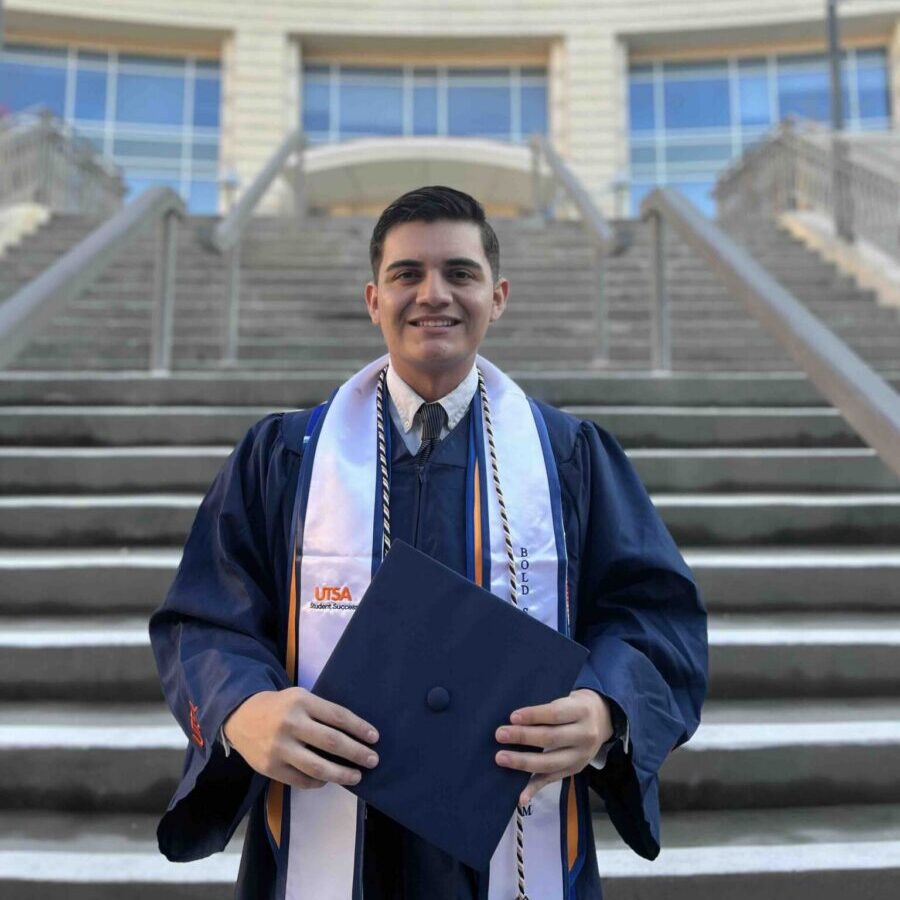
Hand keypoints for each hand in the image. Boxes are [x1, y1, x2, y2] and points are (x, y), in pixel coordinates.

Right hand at [222, 687, 379, 789]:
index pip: (338, 716)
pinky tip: (329, 780)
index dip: (359, 728)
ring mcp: (279, 748)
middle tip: (373, 760)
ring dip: (342, 774)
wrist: (241, 717)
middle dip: (357, 753)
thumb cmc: (280, 707)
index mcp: (301, 701)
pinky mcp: (270, 768)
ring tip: (357, 776)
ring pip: (318, 767)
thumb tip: (354, 735)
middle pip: (332, 742)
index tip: (375, 738)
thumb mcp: (300, 698)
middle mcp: (291, 724)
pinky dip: (319, 782)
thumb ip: (322, 713)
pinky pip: (301, 780)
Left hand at [494, 689, 612, 806]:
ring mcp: (581, 756)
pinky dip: (535, 789)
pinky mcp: (574, 770)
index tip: (512, 717)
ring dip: (523, 762)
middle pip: (551, 738)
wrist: (602, 719)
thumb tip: (514, 720)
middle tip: (500, 734)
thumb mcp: (567, 700)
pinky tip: (521, 797)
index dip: (534, 716)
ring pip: (550, 762)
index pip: (555, 714)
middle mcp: (585, 735)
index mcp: (581, 712)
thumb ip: (546, 710)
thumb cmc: (574, 707)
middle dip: (523, 737)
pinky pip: (552, 780)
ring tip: (501, 758)